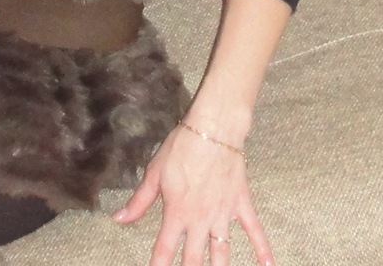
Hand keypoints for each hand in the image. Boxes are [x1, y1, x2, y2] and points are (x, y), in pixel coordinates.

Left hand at [114, 123, 272, 265]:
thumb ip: (139, 201)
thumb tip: (119, 218)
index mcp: (177, 213)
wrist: (213, 130)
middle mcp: (200, 220)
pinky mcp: (241, 205)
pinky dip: (263, 249)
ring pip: (222, 252)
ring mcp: (223, 215)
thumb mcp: (154, 172)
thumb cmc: (182, 147)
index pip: (165, 250)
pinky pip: (255, 231)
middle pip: (194, 259)